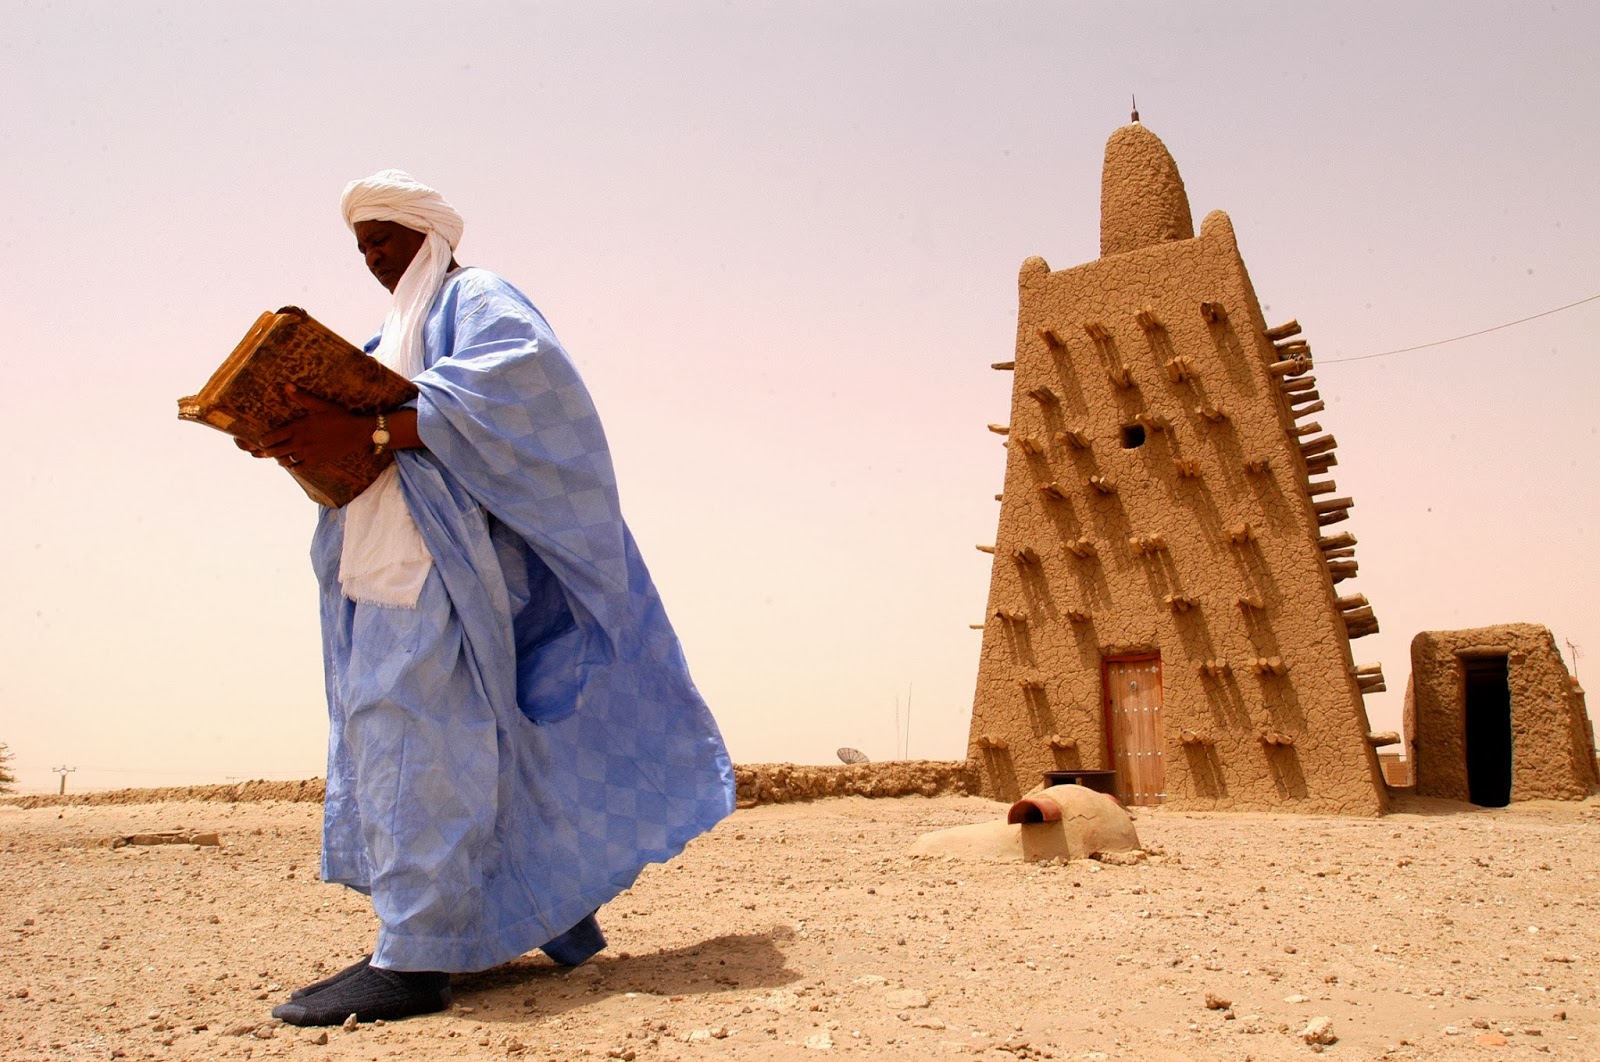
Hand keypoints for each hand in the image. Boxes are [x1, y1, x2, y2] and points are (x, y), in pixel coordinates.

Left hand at [243, 386, 372, 469]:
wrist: (357, 433)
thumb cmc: (339, 417)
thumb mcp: (320, 405)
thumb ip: (302, 397)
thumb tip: (287, 385)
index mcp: (298, 428)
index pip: (274, 437)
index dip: (265, 441)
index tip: (261, 441)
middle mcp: (300, 442)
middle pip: (277, 451)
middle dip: (269, 452)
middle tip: (266, 452)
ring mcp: (308, 453)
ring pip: (287, 461)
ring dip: (281, 460)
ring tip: (279, 458)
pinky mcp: (317, 461)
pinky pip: (300, 467)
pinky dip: (294, 467)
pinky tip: (294, 464)